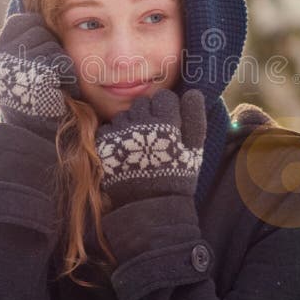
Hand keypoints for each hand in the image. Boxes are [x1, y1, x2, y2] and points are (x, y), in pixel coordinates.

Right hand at [0, 12, 79, 139]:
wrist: (40, 137)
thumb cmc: (40, 103)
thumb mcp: (24, 70)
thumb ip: (26, 45)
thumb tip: (40, 16)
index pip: (22, 21)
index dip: (37, 33)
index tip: (42, 59)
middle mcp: (1, 58)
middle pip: (38, 28)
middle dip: (50, 47)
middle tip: (48, 75)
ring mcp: (16, 65)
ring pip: (50, 42)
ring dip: (59, 61)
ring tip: (54, 84)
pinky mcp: (35, 75)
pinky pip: (61, 60)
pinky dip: (66, 75)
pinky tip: (60, 91)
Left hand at [94, 88, 206, 209]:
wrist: (150, 206)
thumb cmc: (176, 177)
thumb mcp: (194, 150)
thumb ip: (195, 118)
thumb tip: (193, 93)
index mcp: (166, 122)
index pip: (163, 97)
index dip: (166, 109)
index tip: (167, 123)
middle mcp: (141, 123)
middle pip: (142, 103)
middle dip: (147, 115)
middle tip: (152, 137)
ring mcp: (120, 133)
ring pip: (124, 115)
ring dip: (130, 126)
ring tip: (138, 148)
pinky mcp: (104, 144)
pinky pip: (108, 129)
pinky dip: (114, 137)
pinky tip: (124, 152)